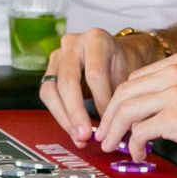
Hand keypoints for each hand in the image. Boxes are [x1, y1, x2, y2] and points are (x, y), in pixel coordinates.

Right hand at [39, 28, 161, 143]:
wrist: (117, 55)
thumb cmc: (124, 64)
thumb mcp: (129, 75)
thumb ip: (121, 98)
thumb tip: (118, 130)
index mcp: (96, 40)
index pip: (94, 74)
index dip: (100, 101)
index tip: (108, 122)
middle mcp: (73, 44)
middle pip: (67, 81)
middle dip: (76, 112)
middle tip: (85, 135)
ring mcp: (57, 56)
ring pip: (51, 90)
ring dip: (64, 117)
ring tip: (79, 137)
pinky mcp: (49, 71)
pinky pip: (48, 96)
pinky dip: (60, 116)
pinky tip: (74, 130)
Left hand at [93, 53, 176, 160]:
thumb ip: (171, 91)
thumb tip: (142, 114)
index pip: (133, 80)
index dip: (119, 102)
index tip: (114, 119)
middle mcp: (173, 73)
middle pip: (124, 93)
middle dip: (109, 117)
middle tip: (104, 136)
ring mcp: (173, 94)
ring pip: (126, 111)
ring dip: (115, 132)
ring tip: (113, 146)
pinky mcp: (176, 118)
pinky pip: (141, 132)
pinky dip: (135, 145)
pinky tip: (140, 153)